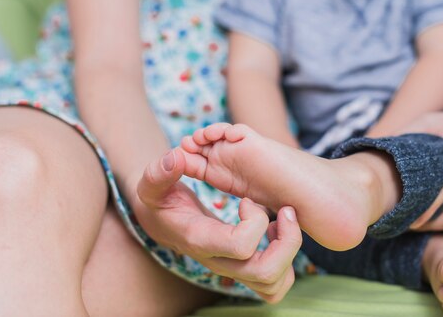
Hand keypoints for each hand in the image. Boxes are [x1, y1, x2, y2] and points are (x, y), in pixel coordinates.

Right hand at [134, 148, 301, 302]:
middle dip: (287, 240)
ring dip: (289, 252)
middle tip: (284, 211)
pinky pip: (274, 284)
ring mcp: (233, 269)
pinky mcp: (242, 269)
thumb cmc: (159, 200)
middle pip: (265, 272)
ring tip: (282, 222)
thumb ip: (160, 172)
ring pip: (274, 283)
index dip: (254, 220)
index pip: (241, 246)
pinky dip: (285, 262)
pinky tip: (275, 232)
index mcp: (202, 241)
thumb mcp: (152, 183)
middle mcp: (220, 262)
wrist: (161, 220)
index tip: (247, 199)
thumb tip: (176, 157)